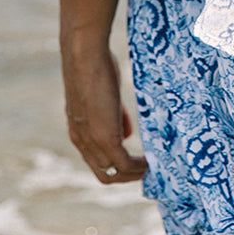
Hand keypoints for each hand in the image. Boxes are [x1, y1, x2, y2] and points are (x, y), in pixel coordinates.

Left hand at [62, 43, 148, 184]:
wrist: (84, 57)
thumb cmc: (95, 66)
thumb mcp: (105, 95)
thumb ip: (114, 116)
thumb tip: (127, 134)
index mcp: (79, 133)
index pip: (97, 161)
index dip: (116, 166)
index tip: (135, 164)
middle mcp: (82, 143)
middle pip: (104, 175)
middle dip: (126, 178)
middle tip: (147, 172)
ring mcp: (93, 142)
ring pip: (114, 174)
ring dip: (134, 175)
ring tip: (154, 169)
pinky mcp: (105, 138)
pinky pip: (124, 163)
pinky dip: (139, 168)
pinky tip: (152, 162)